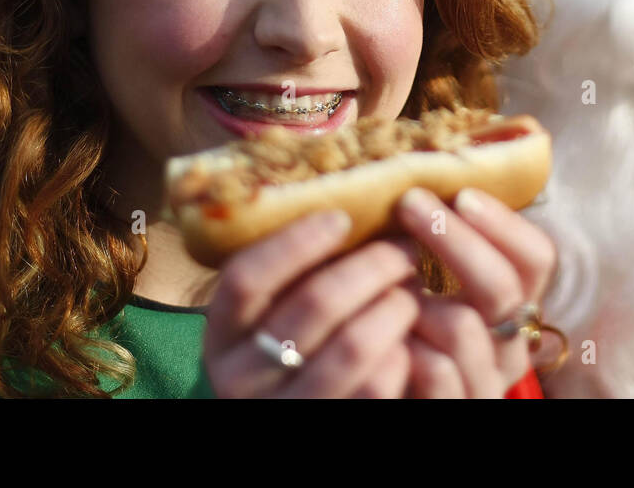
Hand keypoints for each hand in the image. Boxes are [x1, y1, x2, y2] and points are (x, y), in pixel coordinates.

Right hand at [201, 210, 419, 397]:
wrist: (305, 406)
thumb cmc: (297, 345)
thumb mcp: (274, 313)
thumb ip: (296, 274)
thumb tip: (348, 205)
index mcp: (222, 334)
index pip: (245, 279)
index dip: (295, 243)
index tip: (341, 217)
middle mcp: (242, 377)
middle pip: (314, 304)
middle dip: (373, 265)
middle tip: (404, 249)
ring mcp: (286, 408)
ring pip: (354, 346)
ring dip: (396, 306)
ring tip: (412, 290)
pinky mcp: (330, 427)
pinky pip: (378, 386)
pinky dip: (403, 353)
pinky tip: (411, 339)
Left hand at [392, 187, 557, 397]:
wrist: (372, 390)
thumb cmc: (396, 323)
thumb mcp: (424, 276)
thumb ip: (438, 238)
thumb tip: (422, 176)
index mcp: (512, 304)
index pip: (537, 257)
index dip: (505, 223)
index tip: (462, 193)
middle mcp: (508, 344)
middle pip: (504, 285)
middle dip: (455, 239)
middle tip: (410, 204)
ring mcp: (483, 383)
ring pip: (465, 326)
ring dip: (418, 295)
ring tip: (384, 279)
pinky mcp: (453, 408)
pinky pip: (438, 372)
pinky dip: (407, 345)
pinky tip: (383, 330)